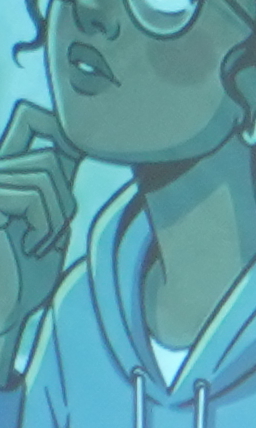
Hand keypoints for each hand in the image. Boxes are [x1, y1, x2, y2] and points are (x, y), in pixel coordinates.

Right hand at [0, 105, 70, 345]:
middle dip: (63, 201)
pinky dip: (43, 227)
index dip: (54, 124)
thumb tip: (77, 143)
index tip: (74, 152)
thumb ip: (55, 187)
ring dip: (54, 218)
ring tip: (34, 244)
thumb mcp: (48, 224)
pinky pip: (33, 195)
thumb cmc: (23, 275)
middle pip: (49, 157)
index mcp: (5, 172)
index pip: (30, 120)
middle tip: (48, 236)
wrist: (3, 307)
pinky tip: (25, 248)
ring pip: (44, 175)